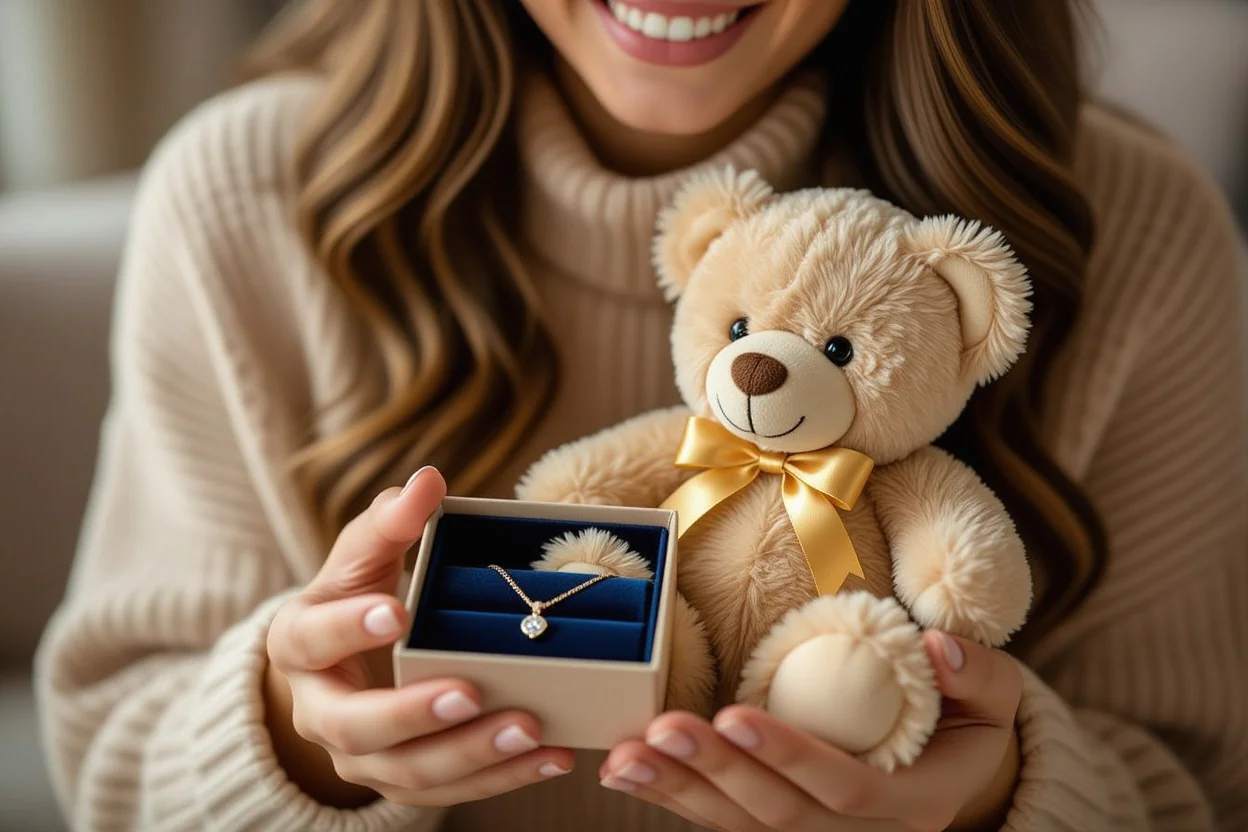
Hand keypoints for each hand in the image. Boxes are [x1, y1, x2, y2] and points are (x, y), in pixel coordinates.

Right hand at [264, 467, 573, 807]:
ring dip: (470, 755)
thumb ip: (391, 522)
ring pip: (406, 772)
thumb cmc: (358, 598)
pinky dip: (501, 778)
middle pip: (356, 727)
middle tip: (469, 693)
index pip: (313, 639)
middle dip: (414, 714)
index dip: (349, 628)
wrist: (338, 669)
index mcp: (300, 645)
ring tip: (528, 730)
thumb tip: (426, 481)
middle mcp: (319, 712)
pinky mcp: (401, 781)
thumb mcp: (365, 556)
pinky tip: (550, 756)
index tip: (397, 611)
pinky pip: (448, 792)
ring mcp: (359, 757)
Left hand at [600, 632, 1022, 830]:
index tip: (732, 714)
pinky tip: (625, 771)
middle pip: (779, 817)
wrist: (953, 772)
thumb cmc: (967, 721)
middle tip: (661, 729)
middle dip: (716, 773)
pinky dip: (674, 798)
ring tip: (623, 757)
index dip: (787, 755)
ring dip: (678, 792)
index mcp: (914, 805)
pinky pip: (724, 823)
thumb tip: (937, 647)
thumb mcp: (994, 697)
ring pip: (741, 828)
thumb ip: (976, 673)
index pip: (845, 789)